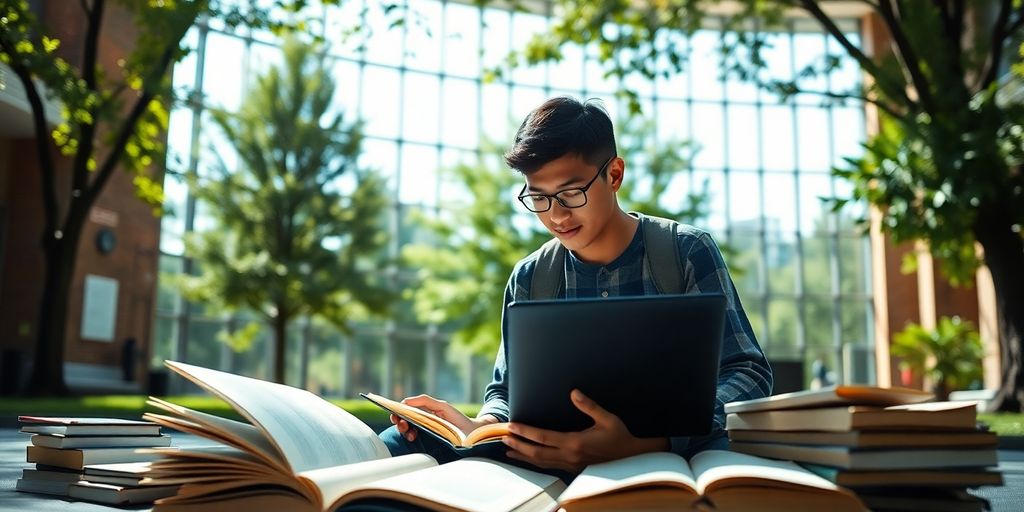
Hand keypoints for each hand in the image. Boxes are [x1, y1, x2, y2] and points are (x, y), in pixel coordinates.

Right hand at [389, 394, 493, 441]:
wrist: (470, 434)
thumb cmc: (457, 419)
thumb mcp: (441, 406)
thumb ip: (425, 401)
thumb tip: (406, 401)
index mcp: (424, 412)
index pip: (407, 410)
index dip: (398, 411)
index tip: (395, 414)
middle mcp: (422, 422)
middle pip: (404, 420)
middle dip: (399, 421)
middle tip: (401, 424)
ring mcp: (424, 432)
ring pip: (407, 430)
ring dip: (404, 430)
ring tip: (409, 433)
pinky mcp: (427, 442)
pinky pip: (414, 438)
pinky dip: (410, 436)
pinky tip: (413, 437)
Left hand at [502, 389, 667, 472]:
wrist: (632, 457)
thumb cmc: (620, 436)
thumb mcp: (607, 418)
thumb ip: (589, 405)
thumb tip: (574, 392)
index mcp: (575, 442)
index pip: (544, 437)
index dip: (526, 432)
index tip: (512, 426)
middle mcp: (570, 456)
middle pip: (537, 452)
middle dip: (518, 445)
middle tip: (503, 438)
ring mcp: (571, 464)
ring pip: (541, 462)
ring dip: (523, 456)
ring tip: (508, 450)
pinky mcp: (573, 468)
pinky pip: (549, 466)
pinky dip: (535, 462)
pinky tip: (528, 458)